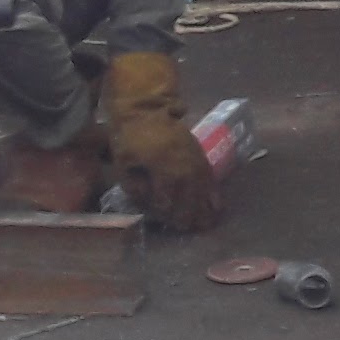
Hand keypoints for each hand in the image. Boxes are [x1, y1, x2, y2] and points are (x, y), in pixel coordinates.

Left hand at [100, 49, 223, 231]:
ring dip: (206, 205)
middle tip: (191, 230)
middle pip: (189, 194)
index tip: (169, 226)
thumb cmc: (130, 139)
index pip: (167, 197)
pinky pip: (209, 175)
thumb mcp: (123, 164)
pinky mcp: (198, 152)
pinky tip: (216, 204)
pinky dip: (213, 190)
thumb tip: (150, 203)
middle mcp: (182, 162)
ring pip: (202, 185)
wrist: (145, 109)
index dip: (168, 213)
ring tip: (208, 223)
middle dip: (190, 213)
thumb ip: (135, 186)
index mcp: (161, 166)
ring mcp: (193, 156)